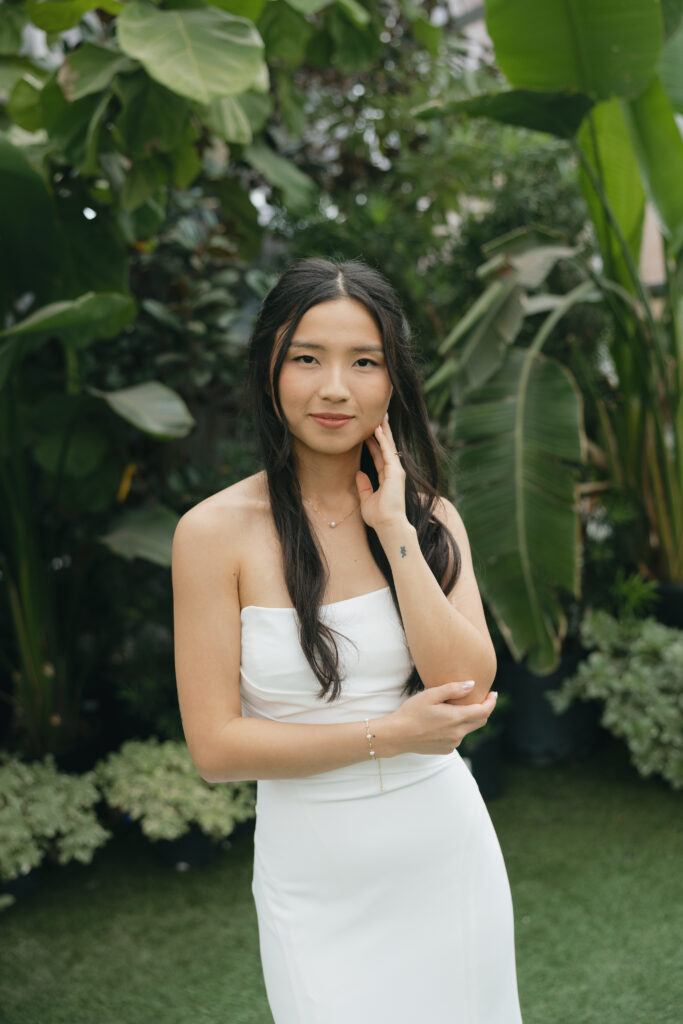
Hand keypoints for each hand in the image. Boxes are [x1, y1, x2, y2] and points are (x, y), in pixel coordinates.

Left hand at [355, 412, 406, 531]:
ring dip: (384, 431)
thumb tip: (358, 473)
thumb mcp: (366, 499)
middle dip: (382, 432)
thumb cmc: (379, 516)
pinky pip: (387, 452)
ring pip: (388, 446)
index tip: (368, 432)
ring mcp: (396, 471)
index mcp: (387, 478)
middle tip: (378, 417)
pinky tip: (377, 430)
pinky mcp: (396, 472)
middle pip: (386, 448)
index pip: (379, 456)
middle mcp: (393, 472)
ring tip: (379, 416)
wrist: (388, 525)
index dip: (374, 444)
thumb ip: (364, 486)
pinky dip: (382, 441)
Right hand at [388, 681, 497, 755]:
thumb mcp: (430, 695)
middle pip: (480, 721)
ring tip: (454, 709)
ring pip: (468, 729)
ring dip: (467, 719)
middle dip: (483, 709)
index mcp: (456, 718)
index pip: (484, 711)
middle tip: (480, 698)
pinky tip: (443, 722)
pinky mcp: (446, 750)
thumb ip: (453, 689)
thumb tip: (472, 684)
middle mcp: (458, 733)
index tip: (493, 693)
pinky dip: (456, 728)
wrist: (397, 735)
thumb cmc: (412, 712)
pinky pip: (457, 737)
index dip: (491, 702)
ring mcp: (453, 743)